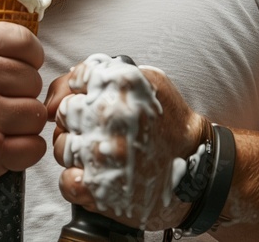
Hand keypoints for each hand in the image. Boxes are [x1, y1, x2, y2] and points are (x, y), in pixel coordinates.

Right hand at [0, 22, 47, 197]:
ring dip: (23, 125)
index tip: (18, 73)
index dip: (29, 59)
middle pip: (34, 81)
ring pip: (36, 115)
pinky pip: (34, 147)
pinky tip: (3, 147)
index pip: (25, 42)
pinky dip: (24, 151)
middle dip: (22, 95)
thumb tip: (30, 49)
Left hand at [46, 55, 205, 229]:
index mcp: (120, 84)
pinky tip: (94, 176)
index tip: (93, 102)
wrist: (198, 170)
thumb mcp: (149, 82)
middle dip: (75, 121)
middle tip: (96, 130)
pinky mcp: (98, 188)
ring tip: (100, 154)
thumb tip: (72, 80)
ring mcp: (101, 153)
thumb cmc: (169, 124)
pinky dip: (76, 180)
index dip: (82, 92)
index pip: (75, 80)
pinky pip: (66, 180)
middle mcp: (109, 115)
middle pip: (63, 113)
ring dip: (75, 152)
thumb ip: (107, 71)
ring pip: (61, 147)